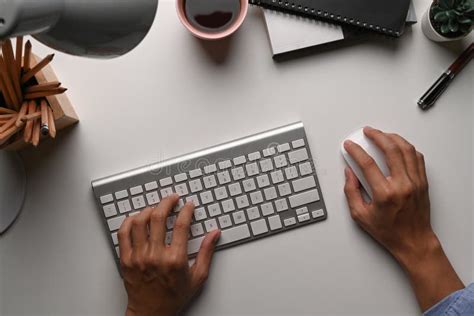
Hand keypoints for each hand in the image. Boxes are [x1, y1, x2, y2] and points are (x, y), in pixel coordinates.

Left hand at [118, 194, 220, 315]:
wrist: (151, 312)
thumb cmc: (173, 296)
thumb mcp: (198, 276)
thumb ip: (207, 252)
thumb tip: (214, 234)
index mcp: (175, 260)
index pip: (181, 225)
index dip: (186, 210)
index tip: (188, 205)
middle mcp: (155, 256)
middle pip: (158, 217)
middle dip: (167, 202)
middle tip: (172, 198)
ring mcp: (138, 257)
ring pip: (139, 222)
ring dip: (148, 210)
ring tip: (156, 208)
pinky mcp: (126, 259)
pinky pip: (123, 233)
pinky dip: (130, 221)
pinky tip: (137, 218)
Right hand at [343, 126, 432, 259]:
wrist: (413, 241)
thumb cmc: (389, 231)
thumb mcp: (360, 216)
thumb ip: (351, 192)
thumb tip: (349, 173)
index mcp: (384, 194)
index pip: (367, 163)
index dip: (356, 151)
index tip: (350, 146)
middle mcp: (402, 185)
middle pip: (390, 150)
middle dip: (376, 136)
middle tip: (367, 132)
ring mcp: (415, 182)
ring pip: (406, 150)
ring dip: (393, 138)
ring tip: (383, 134)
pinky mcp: (423, 182)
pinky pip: (417, 158)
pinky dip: (407, 148)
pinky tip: (399, 145)